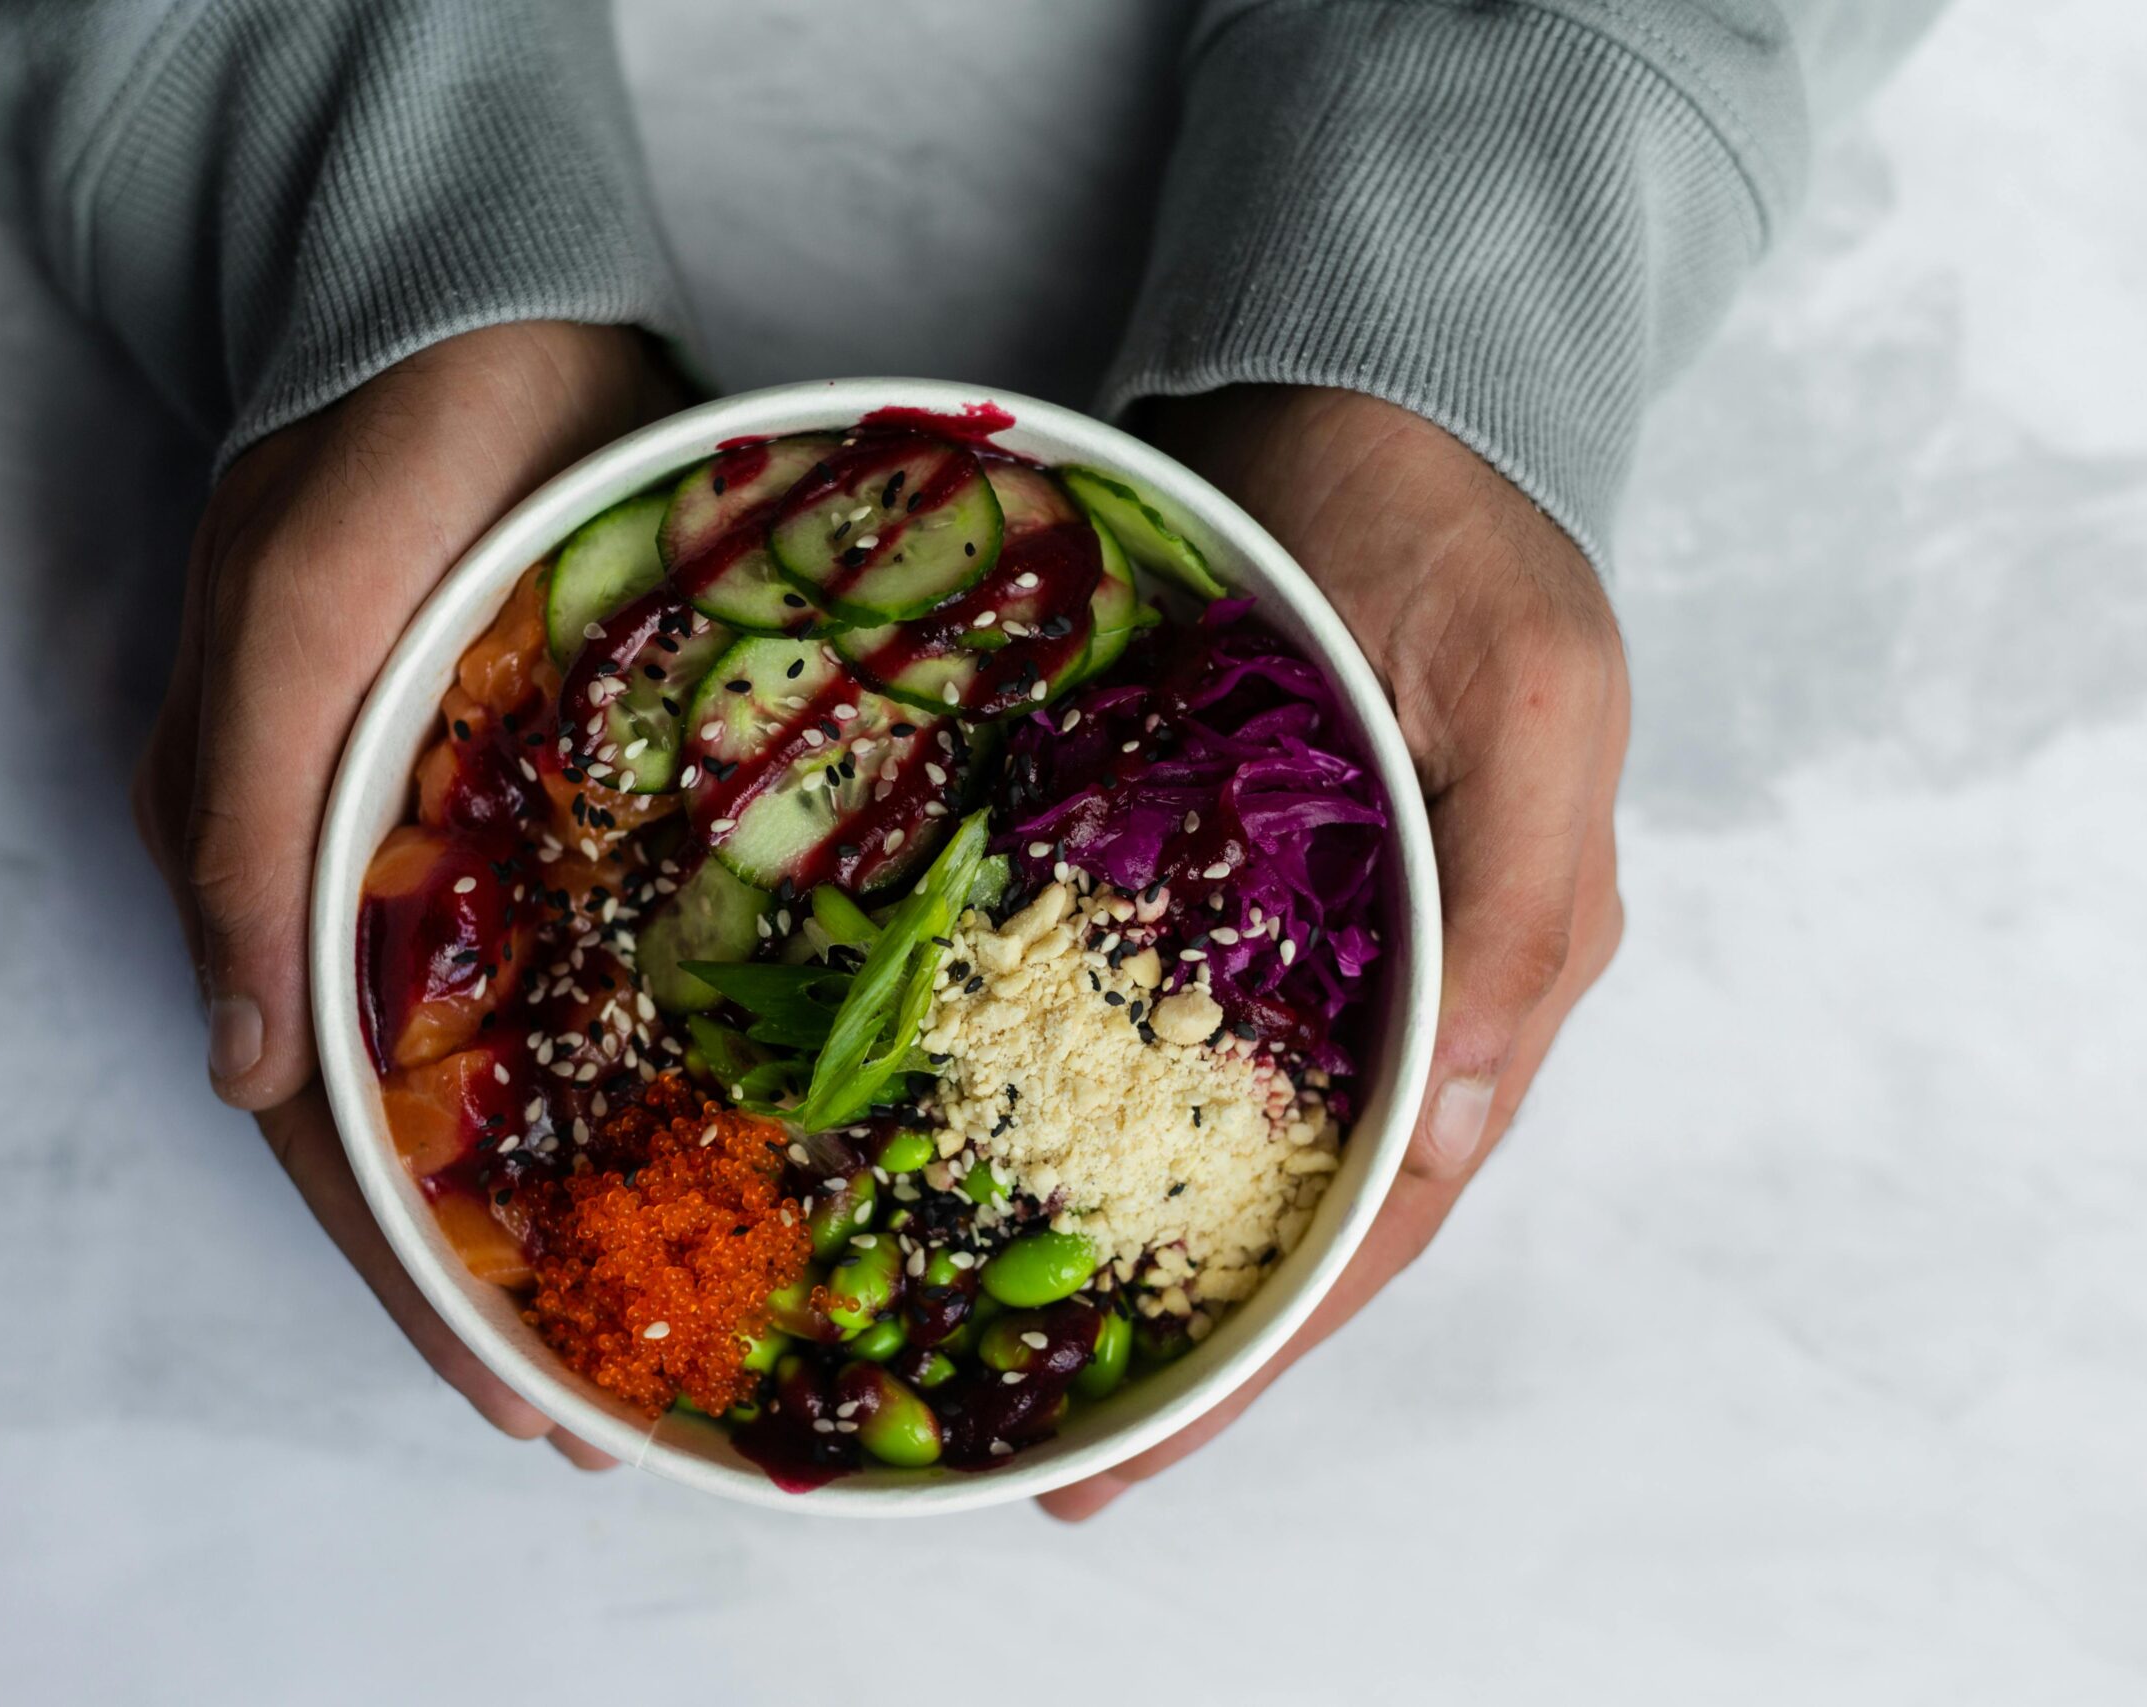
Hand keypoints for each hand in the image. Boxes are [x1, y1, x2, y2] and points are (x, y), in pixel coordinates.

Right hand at [133, 321, 676, 1468]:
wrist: (478, 310)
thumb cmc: (374, 454)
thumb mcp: (291, 618)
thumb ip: (247, 832)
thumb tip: (235, 1076)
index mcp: (269, 865)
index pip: (328, 1130)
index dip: (414, 1278)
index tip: (513, 1404)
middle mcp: (361, 883)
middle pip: (418, 1126)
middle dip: (500, 1274)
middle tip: (607, 1404)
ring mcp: (469, 843)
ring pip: (509, 1062)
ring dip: (571, 1188)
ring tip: (670, 1307)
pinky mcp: (562, 792)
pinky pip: (590, 959)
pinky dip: (636, 1059)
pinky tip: (718, 1125)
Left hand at [1040, 388, 1629, 1517]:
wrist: (1346, 388)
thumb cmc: (1450, 523)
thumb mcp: (1525, 697)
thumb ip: (1521, 909)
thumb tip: (1470, 1122)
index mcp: (1502, 955)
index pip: (1395, 1205)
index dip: (1280, 1343)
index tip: (1157, 1446)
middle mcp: (1400, 971)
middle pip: (1301, 1203)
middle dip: (1193, 1339)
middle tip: (1066, 1459)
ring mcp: (1298, 925)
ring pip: (1219, 1132)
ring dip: (1126, 1246)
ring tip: (1018, 1361)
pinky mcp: (1206, 866)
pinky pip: (1144, 1017)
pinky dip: (1079, 1107)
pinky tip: (989, 1169)